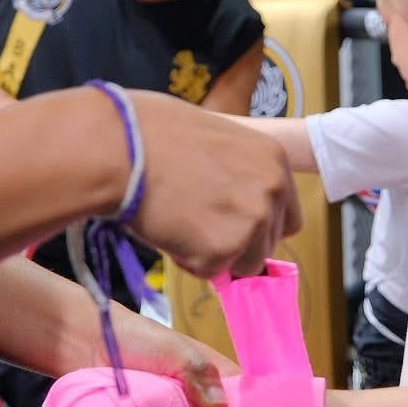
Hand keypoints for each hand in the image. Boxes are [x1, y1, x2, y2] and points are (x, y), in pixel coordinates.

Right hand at [121, 91, 302, 278]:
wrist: (120, 147)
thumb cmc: (153, 135)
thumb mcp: (215, 141)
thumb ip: (237, 174)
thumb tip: (234, 206)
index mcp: (274, 160)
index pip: (287, 218)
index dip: (260, 228)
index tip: (234, 226)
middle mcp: (272, 190)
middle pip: (267, 244)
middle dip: (235, 242)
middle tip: (195, 221)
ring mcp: (252, 221)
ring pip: (242, 263)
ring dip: (214, 254)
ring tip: (180, 222)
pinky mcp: (224, 249)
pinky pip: (210, 271)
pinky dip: (188, 260)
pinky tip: (169, 229)